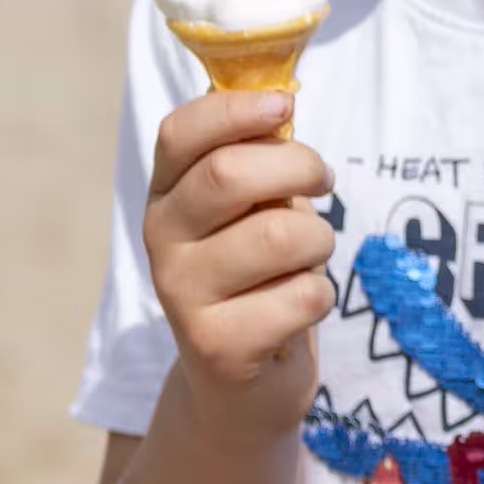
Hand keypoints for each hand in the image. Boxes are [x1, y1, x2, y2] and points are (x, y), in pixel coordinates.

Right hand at [142, 89, 337, 437]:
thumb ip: (258, 159)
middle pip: (230, 175)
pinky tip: (295, 309)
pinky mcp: (216, 346)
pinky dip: (320, 296)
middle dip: (300, 168)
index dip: (236, 110)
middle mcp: (160, 239)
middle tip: (323, 181)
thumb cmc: (259, 274)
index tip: (285, 106)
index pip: (181, 132)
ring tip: (308, 258)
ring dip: (319, 242)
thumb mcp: (252, 208)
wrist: (244, 384)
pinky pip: (303, 295)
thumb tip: (280, 99)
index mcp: (165, 193)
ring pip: (282, 236)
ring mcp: (181, 295)